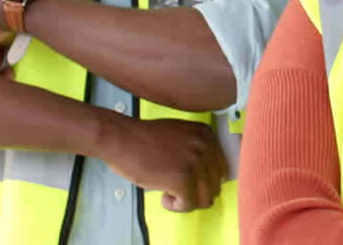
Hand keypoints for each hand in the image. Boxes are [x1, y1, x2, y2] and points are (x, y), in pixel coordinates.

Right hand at [97, 115, 228, 212]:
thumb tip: (209, 177)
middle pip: (214, 186)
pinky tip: (163, 197)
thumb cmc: (144, 140)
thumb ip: (196, 150)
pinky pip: (189, 205)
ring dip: (187, 201)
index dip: (203, 182)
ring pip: (206, 199)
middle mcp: (206, 147)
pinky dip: (175, 206)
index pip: (221, 170)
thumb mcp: (180, 135)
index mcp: (207, 135)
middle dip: (195, 193)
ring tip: (169, 193)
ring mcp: (196, 163)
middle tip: (175, 189)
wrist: (120, 139)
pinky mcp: (182, 179)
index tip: (186, 182)